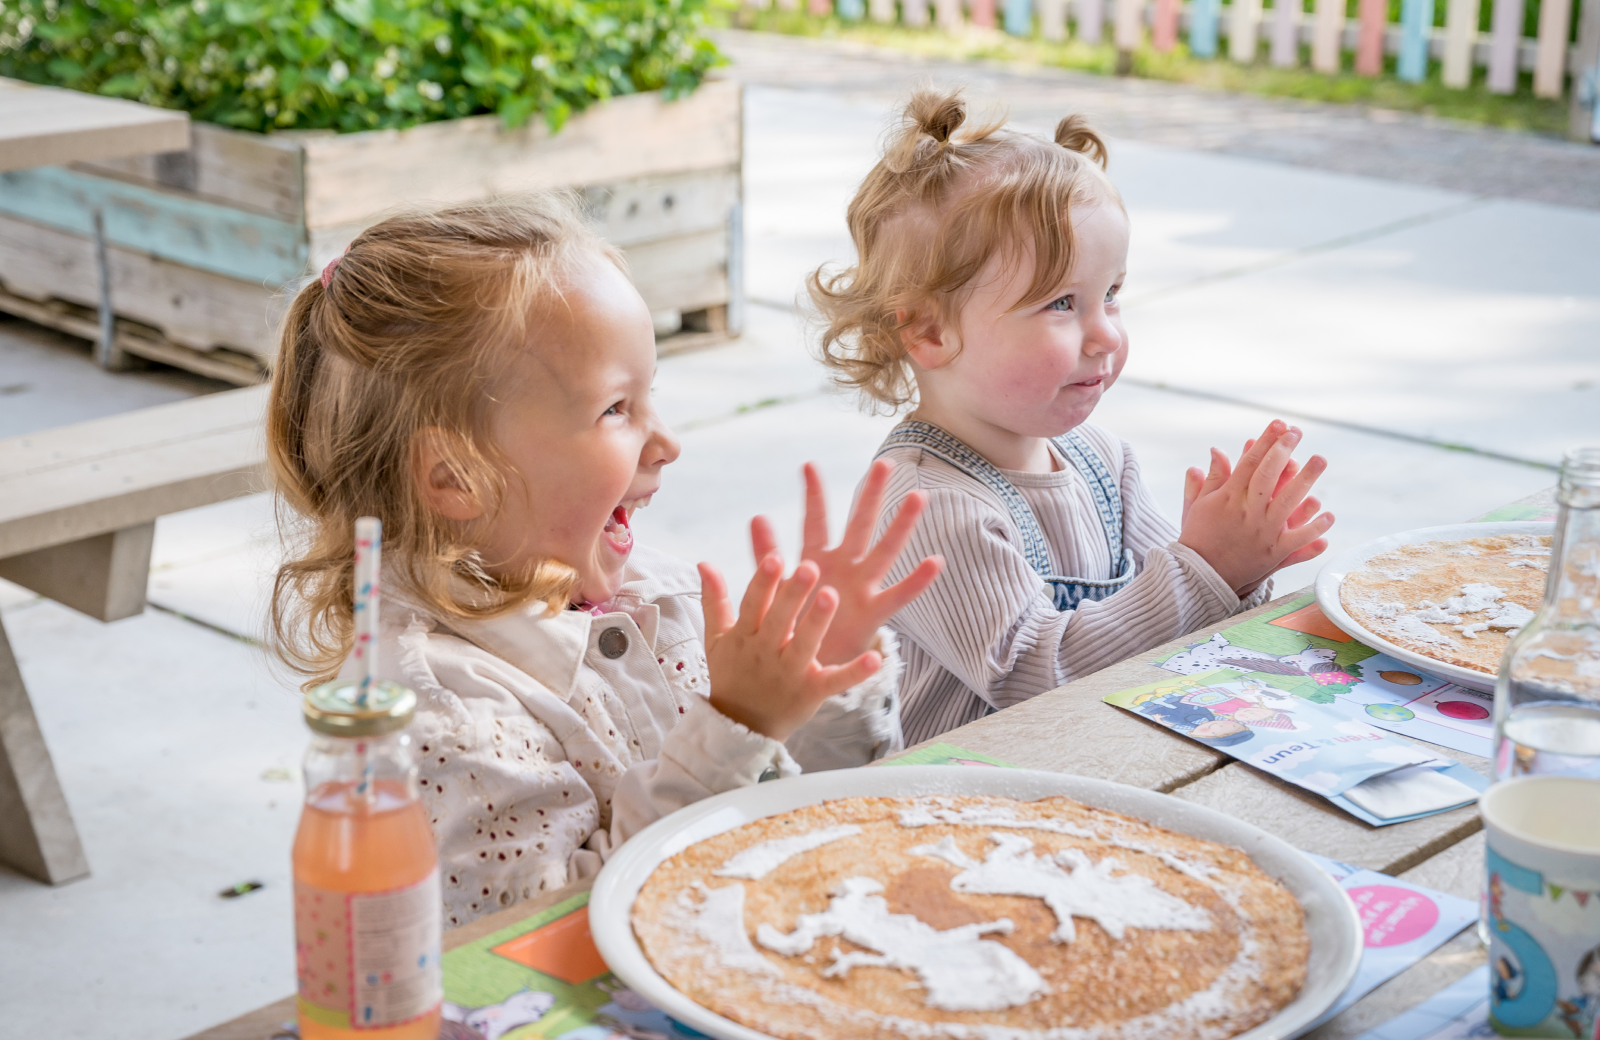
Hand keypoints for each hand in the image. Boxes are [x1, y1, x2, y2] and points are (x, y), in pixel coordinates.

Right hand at [699, 554, 883, 742]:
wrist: (739, 726)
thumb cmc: (732, 674)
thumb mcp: (717, 638)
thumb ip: (714, 599)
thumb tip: (704, 562)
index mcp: (745, 635)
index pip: (753, 604)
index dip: (763, 582)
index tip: (776, 556)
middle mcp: (766, 652)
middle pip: (780, 620)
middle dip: (793, 594)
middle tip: (809, 567)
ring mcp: (790, 673)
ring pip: (805, 645)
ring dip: (818, 622)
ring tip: (832, 595)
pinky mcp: (812, 692)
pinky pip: (835, 681)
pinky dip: (855, 672)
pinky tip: (875, 658)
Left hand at [749, 460, 943, 666]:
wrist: (808, 664)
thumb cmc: (794, 622)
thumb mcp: (777, 586)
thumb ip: (766, 553)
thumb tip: (755, 516)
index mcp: (817, 560)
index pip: (815, 522)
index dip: (812, 495)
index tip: (808, 465)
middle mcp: (844, 568)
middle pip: (859, 525)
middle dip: (870, 496)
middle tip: (884, 464)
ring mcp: (862, 588)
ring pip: (885, 551)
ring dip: (901, 525)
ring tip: (917, 497)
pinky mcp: (872, 614)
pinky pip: (898, 595)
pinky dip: (917, 580)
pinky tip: (935, 561)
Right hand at [1178, 420, 1334, 594]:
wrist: (1199, 574)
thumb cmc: (1199, 536)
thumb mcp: (1199, 504)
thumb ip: (1213, 477)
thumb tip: (1217, 449)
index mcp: (1228, 498)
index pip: (1250, 463)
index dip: (1266, 441)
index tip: (1279, 424)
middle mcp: (1247, 512)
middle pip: (1269, 476)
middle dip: (1283, 451)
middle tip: (1297, 433)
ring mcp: (1262, 532)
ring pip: (1288, 502)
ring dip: (1306, 479)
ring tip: (1319, 459)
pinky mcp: (1273, 553)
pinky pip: (1298, 538)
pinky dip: (1314, 527)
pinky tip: (1328, 513)